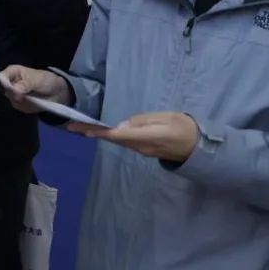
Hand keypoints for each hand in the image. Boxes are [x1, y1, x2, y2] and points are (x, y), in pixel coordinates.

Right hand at [1, 65, 72, 113]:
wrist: (56, 92)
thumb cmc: (46, 80)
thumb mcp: (38, 80)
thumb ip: (26, 84)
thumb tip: (14, 90)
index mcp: (13, 72)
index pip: (2, 76)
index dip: (4, 83)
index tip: (12, 89)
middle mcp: (10, 83)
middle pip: (5, 90)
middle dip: (16, 94)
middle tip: (27, 94)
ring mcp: (13, 94)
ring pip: (12, 100)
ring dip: (24, 101)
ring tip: (35, 97)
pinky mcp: (18, 103)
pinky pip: (19, 107)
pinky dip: (28, 106)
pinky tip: (35, 102)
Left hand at [81, 112, 197, 162]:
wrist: (199, 147)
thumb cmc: (185, 127)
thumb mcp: (166, 117)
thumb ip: (143, 121)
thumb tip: (122, 126)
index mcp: (147, 138)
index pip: (119, 135)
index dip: (100, 132)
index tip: (84, 129)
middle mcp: (140, 147)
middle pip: (113, 139)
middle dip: (93, 132)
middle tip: (71, 127)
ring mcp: (142, 151)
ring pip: (117, 142)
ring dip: (99, 135)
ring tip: (80, 128)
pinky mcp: (143, 150)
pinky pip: (123, 142)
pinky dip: (110, 136)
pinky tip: (101, 132)